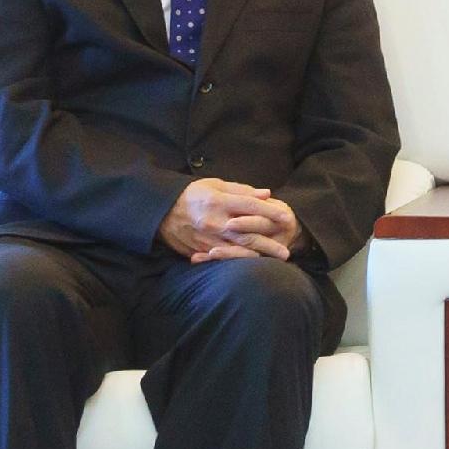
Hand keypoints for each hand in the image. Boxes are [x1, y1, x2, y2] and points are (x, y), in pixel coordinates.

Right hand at [162, 178, 297, 262]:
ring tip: (275, 260)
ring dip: (258, 256)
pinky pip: (223, 258)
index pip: (250, 206)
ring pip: (238, 250)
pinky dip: (239, 261)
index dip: (271, 212)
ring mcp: (207, 238)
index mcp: (218, 201)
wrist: (161, 212)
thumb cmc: (191, 194)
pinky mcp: (200, 250)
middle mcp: (214, 221)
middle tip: (287, 250)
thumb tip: (266, 194)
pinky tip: (252, 264)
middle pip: (247, 234)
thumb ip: (241, 190)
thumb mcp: (214, 185)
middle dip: (270, 243)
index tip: (287, 218)